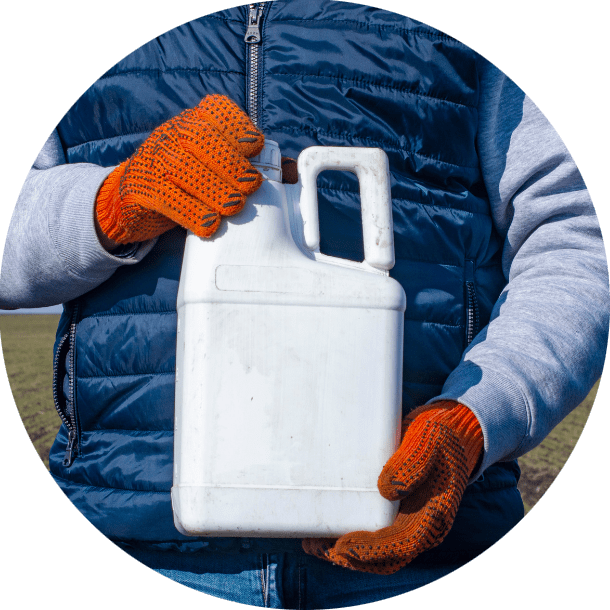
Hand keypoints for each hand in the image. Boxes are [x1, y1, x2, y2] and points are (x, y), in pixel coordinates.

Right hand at [95, 95, 264, 243]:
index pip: (215, 110)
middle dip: (230, 161)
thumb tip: (292, 170)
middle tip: (251, 186)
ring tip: (234, 206)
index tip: (256, 147)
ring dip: (213, 187)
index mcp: (193, 123)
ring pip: (181, 166)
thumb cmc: (185, 184)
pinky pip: (164, 197)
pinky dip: (190, 212)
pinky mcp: (140, 188)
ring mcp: (153, 159)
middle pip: (199, 137)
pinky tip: (209, 225)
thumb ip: (248, 167)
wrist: (131, 202)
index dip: (237, 127)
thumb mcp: (213, 169)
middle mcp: (172, 135)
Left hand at [302, 401, 482, 574]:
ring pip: (376, 552)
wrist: (451, 432)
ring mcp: (408, 522)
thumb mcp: (430, 440)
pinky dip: (350, 536)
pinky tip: (326, 528)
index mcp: (434, 515)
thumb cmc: (440, 435)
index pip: (400, 545)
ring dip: (344, 552)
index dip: (370, 550)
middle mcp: (420, 527)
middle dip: (349, 557)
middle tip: (314, 545)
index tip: (341, 545)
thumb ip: (413, 462)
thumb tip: (387, 489)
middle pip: (383, 557)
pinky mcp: (396, 513)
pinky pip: (373, 534)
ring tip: (312, 541)